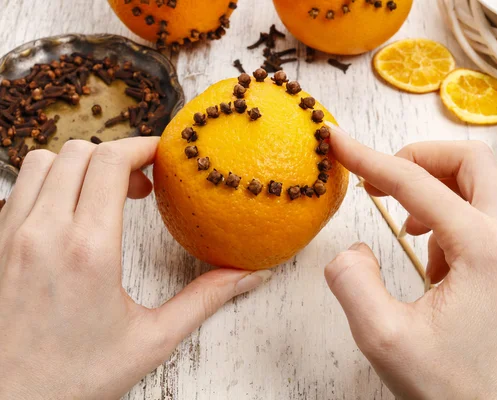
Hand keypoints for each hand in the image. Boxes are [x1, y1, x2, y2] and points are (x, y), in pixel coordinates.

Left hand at [0, 138, 270, 399]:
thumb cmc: (72, 379)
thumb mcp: (150, 340)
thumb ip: (204, 299)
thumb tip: (248, 276)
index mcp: (87, 250)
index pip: (109, 161)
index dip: (140, 147)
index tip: (161, 156)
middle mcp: (41, 233)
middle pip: (77, 151)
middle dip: (115, 154)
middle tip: (140, 184)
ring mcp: (7, 237)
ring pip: (41, 163)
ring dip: (78, 165)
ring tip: (103, 195)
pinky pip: (17, 190)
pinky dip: (48, 185)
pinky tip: (68, 216)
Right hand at [325, 125, 496, 399]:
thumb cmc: (455, 389)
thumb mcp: (384, 338)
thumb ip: (352, 282)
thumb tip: (353, 249)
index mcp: (485, 249)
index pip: (418, 184)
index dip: (370, 158)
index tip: (340, 143)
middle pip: (470, 161)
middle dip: (419, 158)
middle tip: (382, 178)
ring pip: (481, 184)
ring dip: (435, 188)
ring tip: (405, 227)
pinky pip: (482, 214)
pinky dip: (449, 216)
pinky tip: (431, 258)